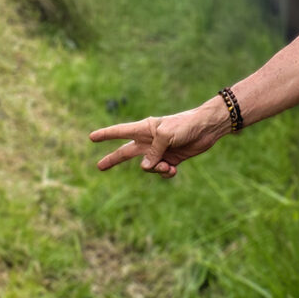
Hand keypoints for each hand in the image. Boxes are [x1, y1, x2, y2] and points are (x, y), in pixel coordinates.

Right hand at [89, 98, 228, 177]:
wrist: (207, 128)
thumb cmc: (186, 125)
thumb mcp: (167, 136)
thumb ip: (153, 152)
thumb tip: (144, 168)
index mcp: (145, 129)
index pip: (120, 132)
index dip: (106, 135)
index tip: (91, 137)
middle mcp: (149, 140)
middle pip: (126, 152)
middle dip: (112, 159)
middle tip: (99, 166)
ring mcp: (159, 151)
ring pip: (147, 167)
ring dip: (155, 169)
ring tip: (167, 165)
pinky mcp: (171, 159)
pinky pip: (162, 171)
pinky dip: (167, 173)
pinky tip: (174, 168)